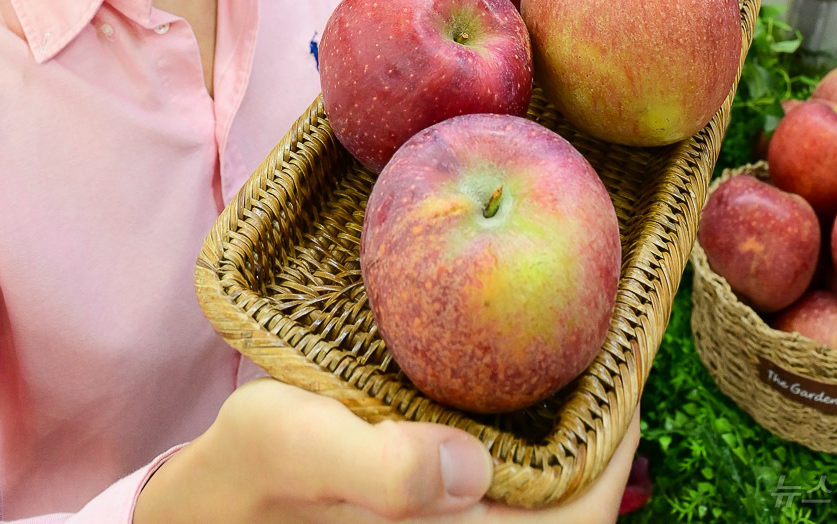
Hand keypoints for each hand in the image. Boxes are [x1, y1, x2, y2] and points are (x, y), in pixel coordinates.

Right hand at [133, 379, 639, 522]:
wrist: (209, 509)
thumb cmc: (248, 474)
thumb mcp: (293, 443)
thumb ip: (378, 467)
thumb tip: (471, 467)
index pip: (578, 516)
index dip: (615, 440)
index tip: (627, 352)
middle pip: (575, 502)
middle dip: (604, 423)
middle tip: (612, 331)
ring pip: (547, 493)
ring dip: (571, 424)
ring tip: (577, 338)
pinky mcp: (439, 517)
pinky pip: (512, 486)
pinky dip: (530, 434)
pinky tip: (517, 373)